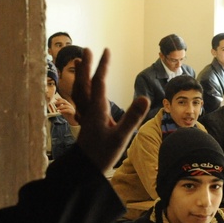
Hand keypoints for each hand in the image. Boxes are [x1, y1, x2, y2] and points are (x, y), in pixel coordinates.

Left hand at [54, 94, 77, 125]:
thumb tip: (55, 104)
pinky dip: (63, 110)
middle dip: (59, 102)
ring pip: (66, 106)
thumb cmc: (67, 115)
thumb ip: (60, 107)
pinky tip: (60, 111)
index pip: (64, 100)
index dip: (60, 99)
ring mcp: (71, 108)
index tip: (55, 98)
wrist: (72, 120)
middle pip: (65, 101)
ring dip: (60, 107)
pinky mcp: (72, 112)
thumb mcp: (62, 110)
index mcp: (68, 104)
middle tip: (54, 103)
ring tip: (56, 109)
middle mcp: (70, 105)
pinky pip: (67, 110)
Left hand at [71, 48, 148, 172]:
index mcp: (97, 110)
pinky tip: (82, 93)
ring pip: (78, 92)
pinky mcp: (85, 125)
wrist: (85, 172)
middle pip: (84, 84)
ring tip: (80, 65)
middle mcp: (89, 111)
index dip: (103, 66)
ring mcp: (85, 118)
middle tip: (87, 50)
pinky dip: (79, 93)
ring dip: (79, 77)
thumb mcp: (121, 137)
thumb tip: (145, 97)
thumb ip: (132, 117)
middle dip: (86, 66)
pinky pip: (79, 103)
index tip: (106, 50)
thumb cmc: (102, 155)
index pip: (100, 82)